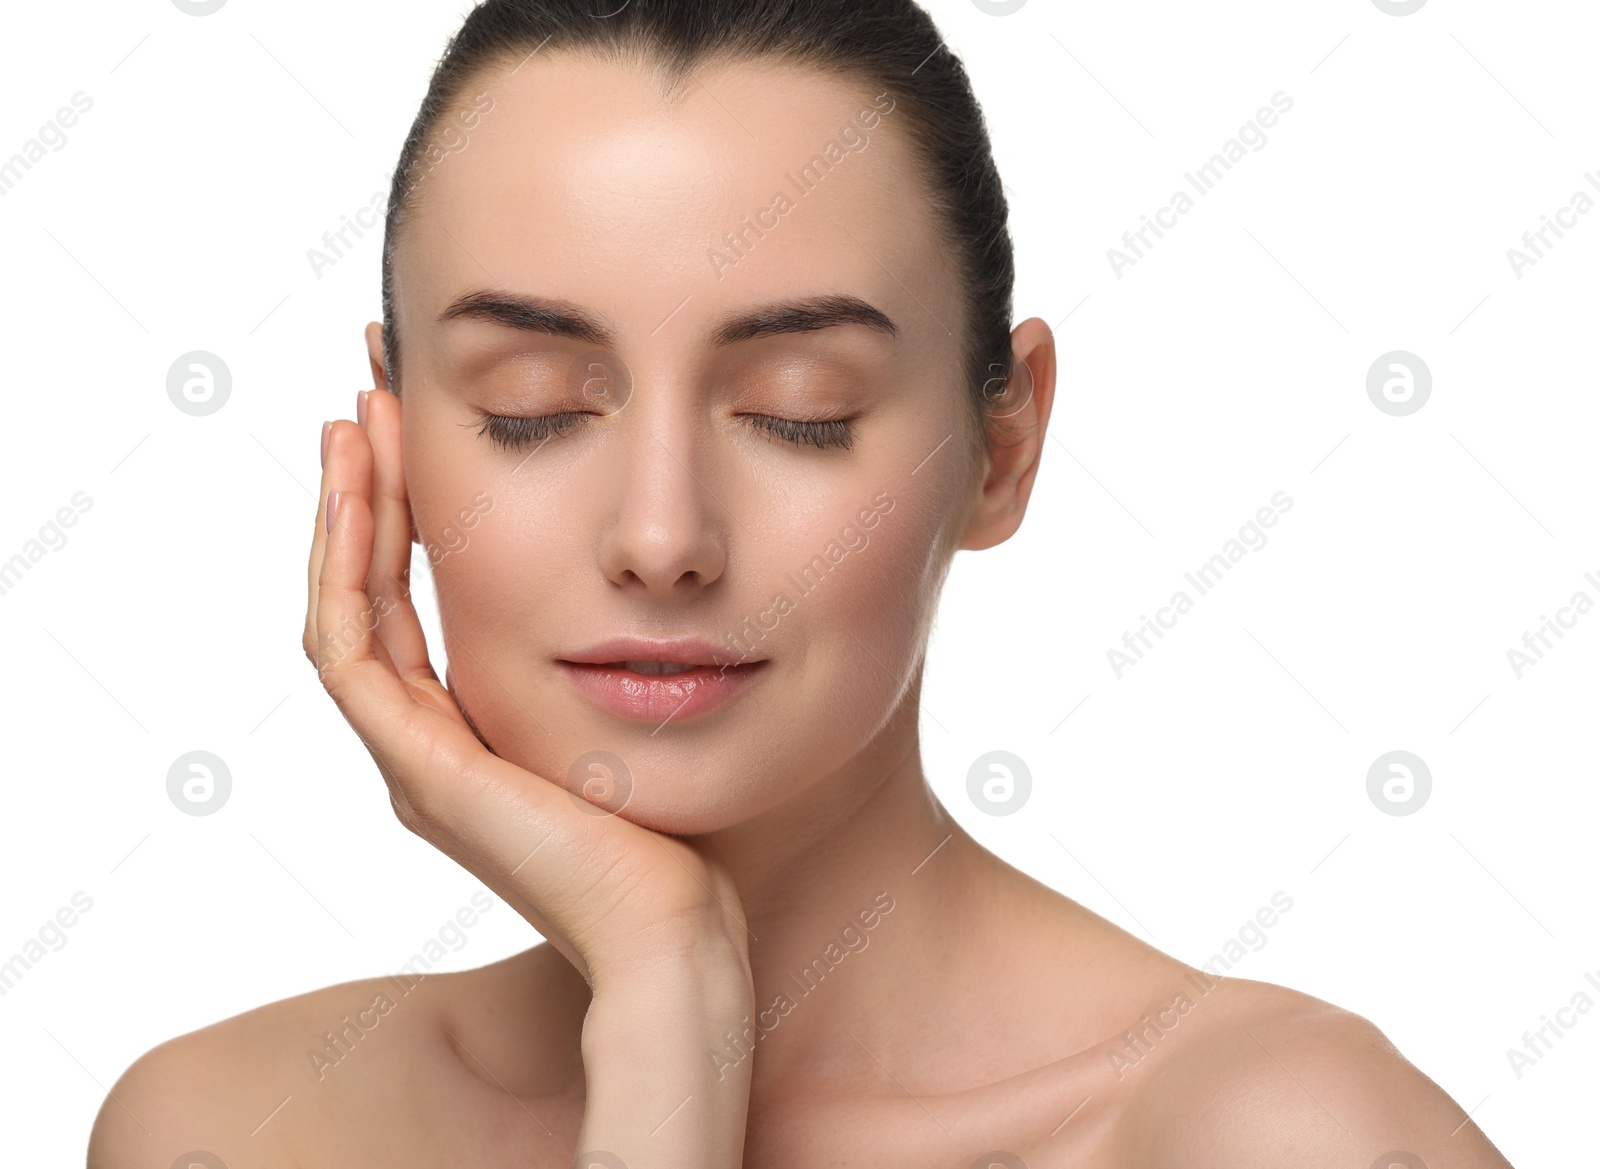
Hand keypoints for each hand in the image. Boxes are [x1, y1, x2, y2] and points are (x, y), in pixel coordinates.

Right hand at [302, 388, 751, 995]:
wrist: (679, 929)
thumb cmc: (680, 827)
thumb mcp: (634, 715)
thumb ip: (610, 658)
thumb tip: (649, 582)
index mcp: (468, 734)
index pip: (410, 603)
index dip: (404, 514)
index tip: (413, 425)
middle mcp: (425, 746)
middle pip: (368, 596)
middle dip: (366, 493)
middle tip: (368, 396)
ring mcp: (414, 761)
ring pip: (347, 612)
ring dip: (345, 515)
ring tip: (355, 421)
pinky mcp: (420, 771)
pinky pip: (353, 652)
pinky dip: (346, 570)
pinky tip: (359, 493)